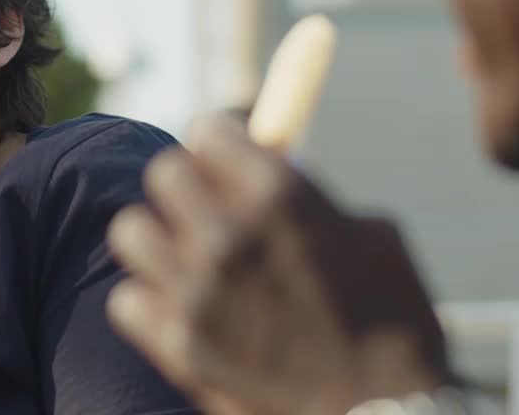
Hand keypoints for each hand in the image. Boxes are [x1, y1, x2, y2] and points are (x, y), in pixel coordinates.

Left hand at [107, 116, 452, 414]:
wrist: (381, 413)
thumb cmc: (391, 320)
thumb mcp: (370, 233)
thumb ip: (307, 195)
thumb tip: (267, 165)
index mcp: (279, 195)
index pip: (207, 131)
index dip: (219, 144)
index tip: (228, 160)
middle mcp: (228, 236)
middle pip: (163, 173)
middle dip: (188, 185)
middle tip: (208, 208)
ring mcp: (196, 293)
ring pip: (131, 230)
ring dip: (157, 238)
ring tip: (187, 258)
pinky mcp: (177, 345)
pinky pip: (127, 299)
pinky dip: (150, 301)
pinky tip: (183, 309)